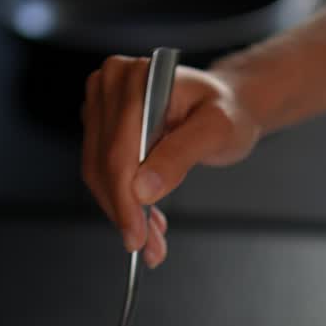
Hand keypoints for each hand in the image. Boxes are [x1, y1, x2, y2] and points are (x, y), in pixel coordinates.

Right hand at [81, 56, 260, 264]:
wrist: (227, 105)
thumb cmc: (226, 110)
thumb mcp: (217, 130)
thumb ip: (180, 156)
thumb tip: (143, 188)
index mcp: (136, 78)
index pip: (118, 151)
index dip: (125, 200)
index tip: (137, 237)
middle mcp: (111, 85)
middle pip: (103, 165)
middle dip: (125, 213)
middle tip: (148, 248)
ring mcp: (103, 105)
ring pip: (98, 174)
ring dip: (123, 213)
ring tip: (152, 239)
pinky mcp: (102, 126)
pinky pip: (103, 172)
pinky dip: (123, 202)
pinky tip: (147, 219)